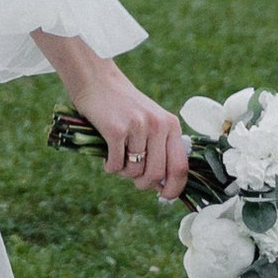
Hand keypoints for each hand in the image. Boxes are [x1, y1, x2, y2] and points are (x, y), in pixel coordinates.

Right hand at [39, 43, 189, 201]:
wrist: (96, 80)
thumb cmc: (123, 106)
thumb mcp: (151, 121)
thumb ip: (160, 148)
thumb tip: (162, 185)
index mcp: (171, 125)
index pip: (180, 166)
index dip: (174, 188)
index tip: (165, 196)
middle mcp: (158, 125)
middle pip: (156, 174)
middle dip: (143, 184)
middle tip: (133, 179)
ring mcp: (137, 127)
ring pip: (134, 171)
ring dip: (124, 173)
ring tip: (118, 159)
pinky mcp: (116, 129)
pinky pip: (116, 165)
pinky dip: (110, 167)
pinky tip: (107, 158)